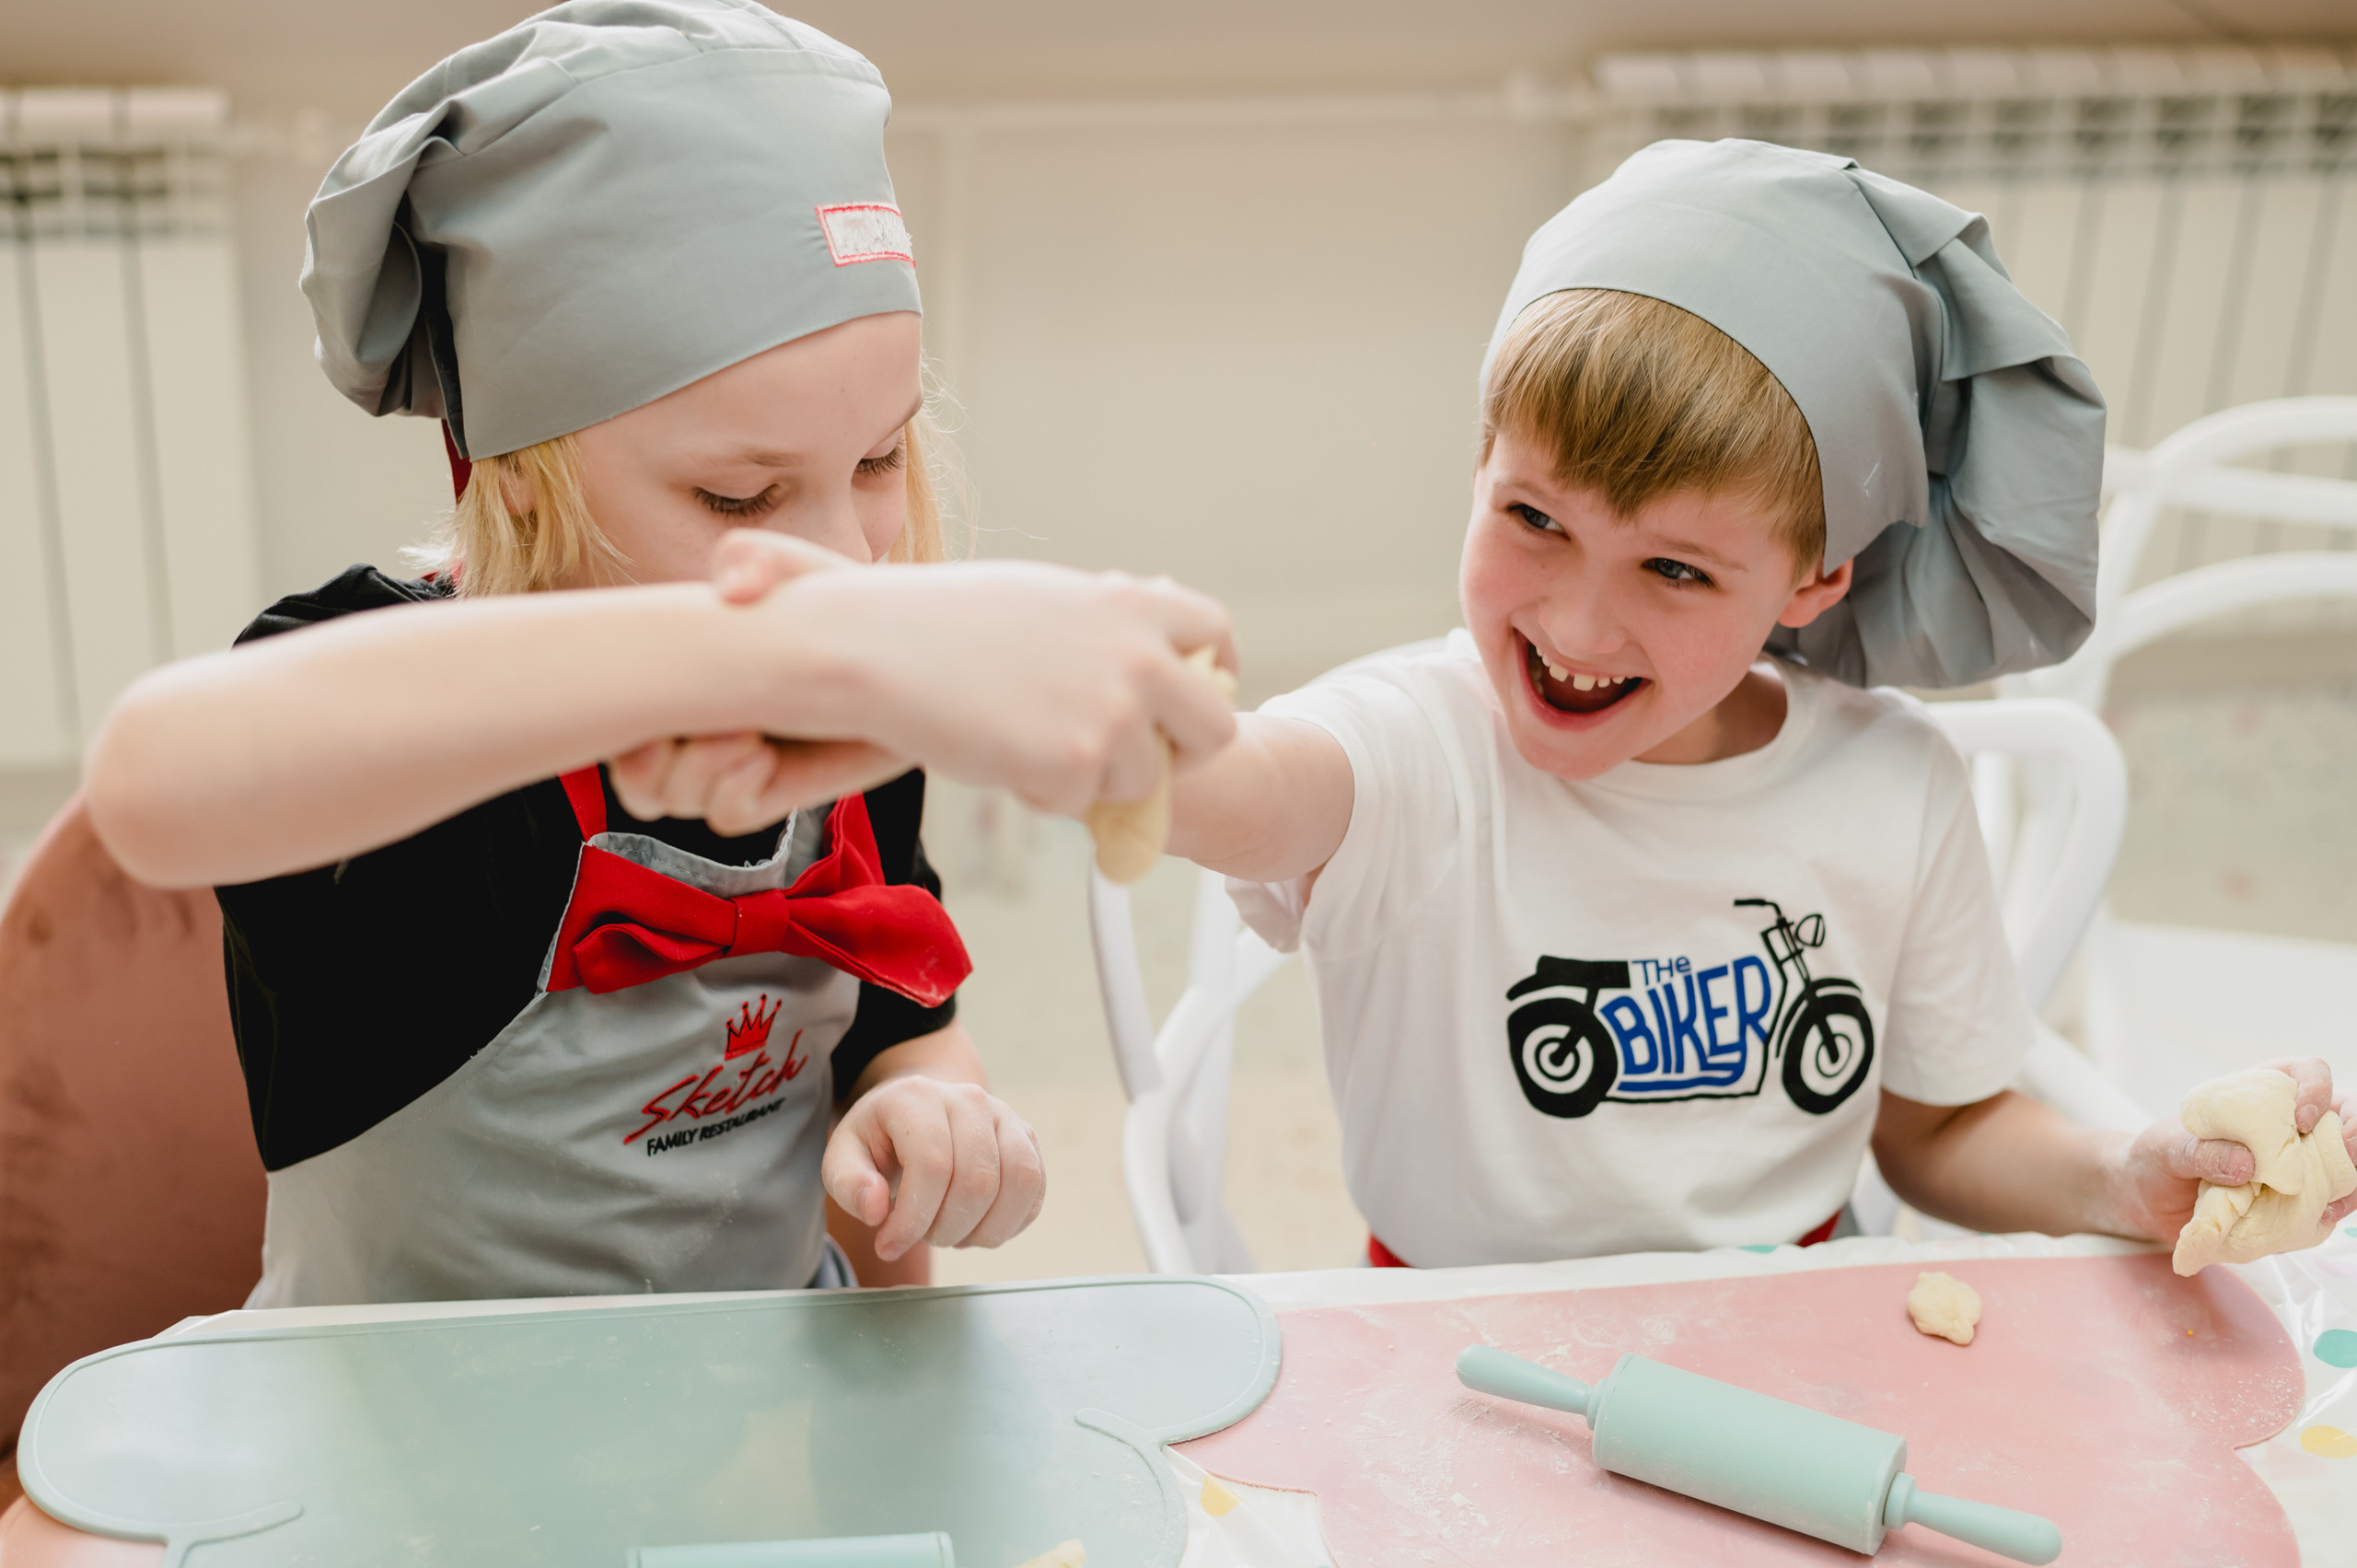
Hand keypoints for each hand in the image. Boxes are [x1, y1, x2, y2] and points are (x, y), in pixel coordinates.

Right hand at [608, 536, 907, 831]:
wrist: (893, 653)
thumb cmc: (834, 605)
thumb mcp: (792, 569)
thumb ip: (752, 556)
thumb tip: (730, 587)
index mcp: (674, 681)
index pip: (608, 723)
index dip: (608, 727)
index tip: (637, 704)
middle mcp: (693, 729)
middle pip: (633, 781)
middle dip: (641, 764)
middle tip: (691, 726)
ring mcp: (730, 766)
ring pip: (671, 798)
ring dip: (699, 767)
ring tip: (747, 728)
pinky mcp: (768, 793)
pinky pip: (724, 814)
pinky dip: (734, 787)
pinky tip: (766, 753)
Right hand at [712, 529, 1238, 817]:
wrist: (876, 648)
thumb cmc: (940, 621)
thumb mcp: (1043, 600)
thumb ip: (1104, 628)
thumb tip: (1141, 656)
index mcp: (1129, 605)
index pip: (1215, 633)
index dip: (1214, 671)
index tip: (1198, 692)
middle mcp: (1138, 656)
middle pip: (1214, 727)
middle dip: (1182, 752)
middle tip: (1133, 759)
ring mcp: (1113, 713)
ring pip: (1141, 780)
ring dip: (1092, 777)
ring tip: (1024, 739)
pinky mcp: (1077, 765)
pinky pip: (1081, 805)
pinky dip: (1043, 793)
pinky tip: (997, 752)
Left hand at [821, 1075, 1045, 1261]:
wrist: (919, 1111)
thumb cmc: (880, 1140)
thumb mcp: (844, 1156)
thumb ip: (849, 1183)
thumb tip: (876, 1210)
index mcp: (917, 1098)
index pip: (932, 1166)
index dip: (913, 1220)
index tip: (889, 1245)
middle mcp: (969, 1099)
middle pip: (977, 1180)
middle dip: (946, 1229)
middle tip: (923, 1236)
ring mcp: (1004, 1116)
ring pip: (1018, 1182)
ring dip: (985, 1229)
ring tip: (953, 1234)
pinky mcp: (1026, 1138)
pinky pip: (1035, 1189)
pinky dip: (1010, 1223)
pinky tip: (978, 1227)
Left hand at [2104, 1056, 2356, 1241]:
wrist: (2145, 1200)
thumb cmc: (2155, 1159)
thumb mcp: (2166, 1150)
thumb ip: (2200, 1151)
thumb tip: (2246, 1164)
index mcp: (2259, 1094)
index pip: (2308, 1073)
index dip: (2316, 1091)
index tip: (2300, 1121)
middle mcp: (2286, 1126)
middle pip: (2346, 1119)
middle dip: (2355, 1138)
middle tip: (2346, 1161)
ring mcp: (2296, 1164)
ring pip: (2347, 1166)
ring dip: (2349, 1183)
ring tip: (2328, 1205)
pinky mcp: (2294, 1201)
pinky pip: (2328, 1204)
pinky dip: (2328, 1212)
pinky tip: (2313, 1220)